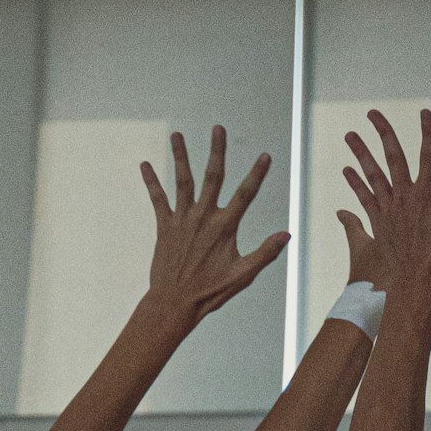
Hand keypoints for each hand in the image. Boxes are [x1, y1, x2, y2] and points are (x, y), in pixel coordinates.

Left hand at [139, 127, 287, 329]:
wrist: (175, 302)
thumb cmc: (210, 292)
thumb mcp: (243, 276)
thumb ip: (265, 253)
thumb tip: (286, 235)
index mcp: (225, 227)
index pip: (246, 194)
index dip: (257, 174)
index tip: (265, 156)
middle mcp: (204, 217)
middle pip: (213, 176)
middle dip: (216, 150)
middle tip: (218, 128)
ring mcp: (182, 219)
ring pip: (182, 180)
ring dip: (180, 156)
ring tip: (177, 134)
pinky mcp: (165, 226)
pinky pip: (157, 198)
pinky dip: (151, 181)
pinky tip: (144, 164)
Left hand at [341, 107, 430, 296]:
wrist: (416, 283)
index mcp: (426, 195)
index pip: (428, 155)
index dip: (427, 132)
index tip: (424, 113)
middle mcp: (404, 197)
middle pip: (393, 157)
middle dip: (384, 133)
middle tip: (373, 113)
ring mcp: (388, 209)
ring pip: (373, 173)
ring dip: (361, 152)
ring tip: (349, 135)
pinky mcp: (379, 223)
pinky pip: (364, 198)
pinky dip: (355, 183)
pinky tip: (347, 170)